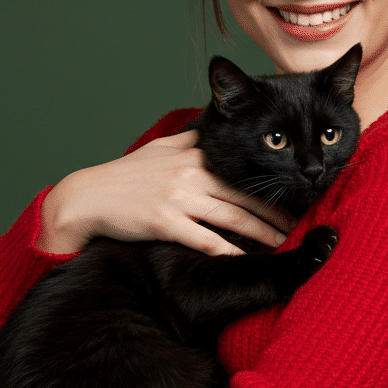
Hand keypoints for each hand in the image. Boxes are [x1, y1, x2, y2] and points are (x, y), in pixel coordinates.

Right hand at [36, 130, 296, 256]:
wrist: (87, 198)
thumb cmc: (123, 176)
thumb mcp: (158, 148)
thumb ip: (189, 140)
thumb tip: (208, 127)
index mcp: (193, 157)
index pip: (241, 173)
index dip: (268, 187)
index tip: (290, 199)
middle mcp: (191, 174)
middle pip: (244, 197)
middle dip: (276, 214)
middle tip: (300, 227)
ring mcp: (179, 198)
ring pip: (233, 218)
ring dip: (263, 234)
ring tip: (285, 245)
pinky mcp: (165, 222)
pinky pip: (205, 239)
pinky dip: (228, 251)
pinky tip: (247, 261)